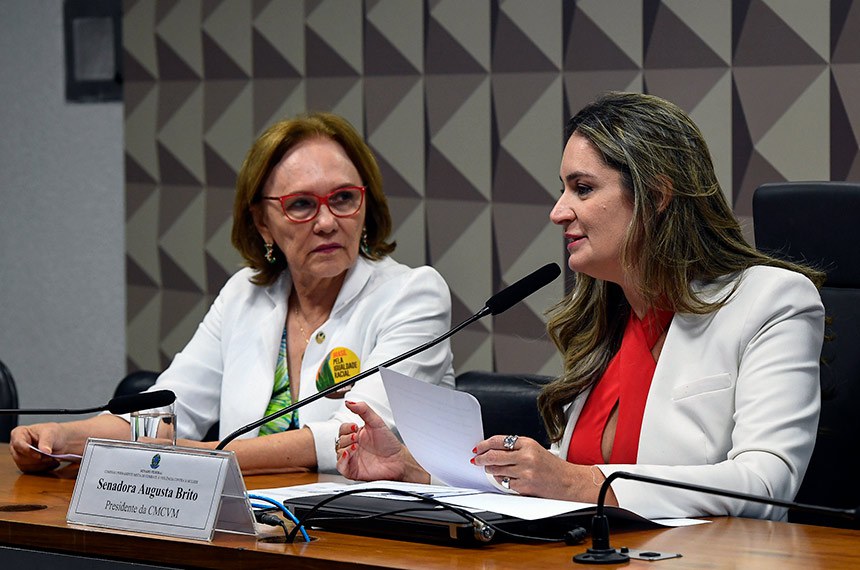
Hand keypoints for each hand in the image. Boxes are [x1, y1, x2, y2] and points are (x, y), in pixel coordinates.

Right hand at [9, 423, 66, 472]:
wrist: (62, 441)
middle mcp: (16, 445)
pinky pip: (30, 470)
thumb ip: (47, 441)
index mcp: (20, 433)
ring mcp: (19, 456)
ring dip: (40, 464)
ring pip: (24, 465)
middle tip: (50, 456)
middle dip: (36, 459)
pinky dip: (42, 468)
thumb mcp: (51, 433)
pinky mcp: (25, 465)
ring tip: (52, 459)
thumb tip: (45, 451)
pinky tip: (52, 463)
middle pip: (19, 457)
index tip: (39, 455)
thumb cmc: (54, 433)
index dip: (27, 450)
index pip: (18, 443)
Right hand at [336, 401, 429, 483]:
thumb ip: (363, 410)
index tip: (355, 427)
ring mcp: (353, 458)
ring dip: (345, 447)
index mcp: (358, 434)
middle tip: (357, 437)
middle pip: (339, 440)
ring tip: (356, 446)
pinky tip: (349, 453)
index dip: (346, 428)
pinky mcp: (353, 470)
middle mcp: (354, 446)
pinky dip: (342, 460)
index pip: (343, 429)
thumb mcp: (377, 422)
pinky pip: (340, 466)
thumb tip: (350, 402)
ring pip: (338, 452)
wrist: (398, 460)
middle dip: (347, 438)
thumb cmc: (390, 444)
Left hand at [473, 434, 615, 503]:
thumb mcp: (535, 448)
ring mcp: (525, 472)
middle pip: (494, 455)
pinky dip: (503, 481)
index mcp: (528, 443)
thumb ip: (516, 447)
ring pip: (497, 470)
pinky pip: (505, 483)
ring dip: (490, 470)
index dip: (484, 444)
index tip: (478, 448)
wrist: (568, 481)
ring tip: (491, 469)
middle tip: (476, 459)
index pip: (499, 440)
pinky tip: (507, 478)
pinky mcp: (525, 486)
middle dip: (481, 458)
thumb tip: (493, 449)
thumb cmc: (551, 466)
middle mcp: (526, 456)